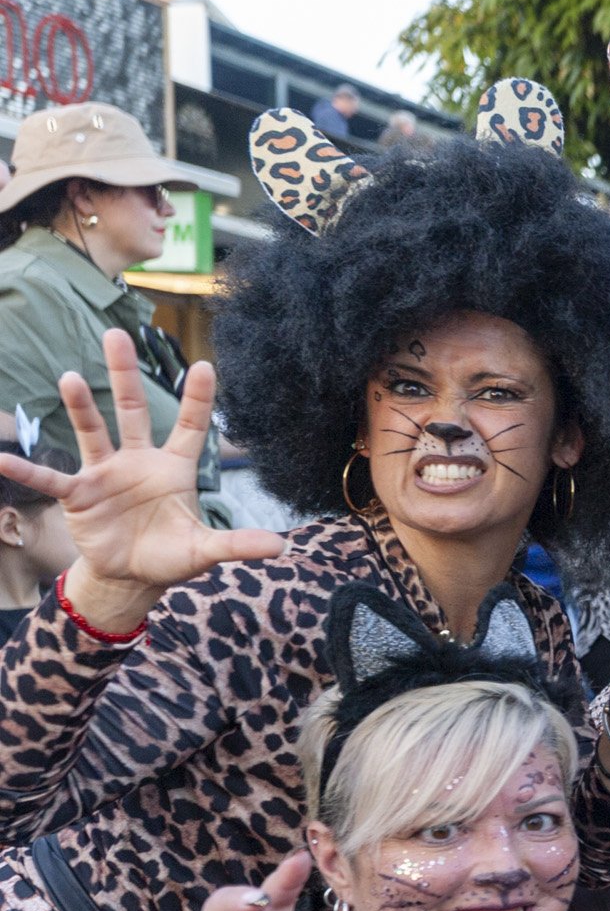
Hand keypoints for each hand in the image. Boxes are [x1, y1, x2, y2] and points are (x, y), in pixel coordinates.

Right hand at [0, 332, 284, 635]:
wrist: (132, 575)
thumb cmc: (170, 554)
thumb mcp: (206, 551)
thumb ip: (237, 543)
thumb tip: (281, 547)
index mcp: (174, 468)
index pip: (189, 426)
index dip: (196, 399)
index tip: (205, 366)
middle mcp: (138, 461)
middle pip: (131, 409)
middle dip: (125, 374)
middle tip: (116, 334)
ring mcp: (106, 474)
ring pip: (92, 431)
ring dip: (81, 406)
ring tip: (72, 377)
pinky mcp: (80, 495)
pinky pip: (50, 480)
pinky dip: (27, 471)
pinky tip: (3, 459)